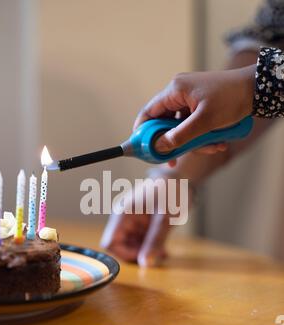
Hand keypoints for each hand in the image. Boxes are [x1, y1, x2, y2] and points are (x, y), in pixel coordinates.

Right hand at [101, 170, 193, 266]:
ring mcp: (133, 222)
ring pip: (131, 247)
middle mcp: (124, 219)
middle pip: (121, 247)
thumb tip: (145, 265)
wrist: (182, 178)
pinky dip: (151, 248)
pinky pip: (141, 242)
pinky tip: (164, 249)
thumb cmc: (172, 192)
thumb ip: (154, 242)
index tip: (143, 255)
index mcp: (123, 214)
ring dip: (146, 252)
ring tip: (163, 252)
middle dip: (138, 255)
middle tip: (158, 256)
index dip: (123, 254)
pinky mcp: (142, 225)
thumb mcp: (164, 219)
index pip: (109, 243)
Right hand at [134, 65, 255, 155]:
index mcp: (176, 90)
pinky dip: (201, 136)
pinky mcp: (200, 106)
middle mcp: (179, 93)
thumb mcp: (204, 122)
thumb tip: (160, 148)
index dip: (142, 131)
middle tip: (173, 160)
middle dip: (172, 142)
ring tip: (211, 147)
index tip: (143, 149)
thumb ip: (180, 136)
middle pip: (164, 123)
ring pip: (180, 127)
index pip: (149, 112)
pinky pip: (193, 125)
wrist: (257, 89)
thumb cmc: (231, 99)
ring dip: (192, 141)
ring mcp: (190, 99)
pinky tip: (216, 142)